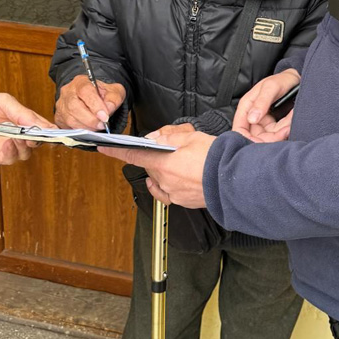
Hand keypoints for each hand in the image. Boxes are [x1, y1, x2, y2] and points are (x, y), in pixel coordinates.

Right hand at [55, 75, 125, 130]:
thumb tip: (109, 108)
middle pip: (74, 106)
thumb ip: (114, 98)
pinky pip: (67, 127)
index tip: (105, 116)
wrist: (94, 99)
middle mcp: (67, 92)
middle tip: (102, 124)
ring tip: (98, 127)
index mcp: (81, 82)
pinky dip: (80, 131)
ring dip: (86, 126)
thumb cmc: (103, 94)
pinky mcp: (59, 117)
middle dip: (90, 119)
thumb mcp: (114, 91)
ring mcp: (61, 105)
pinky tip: (90, 130)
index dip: (95, 105)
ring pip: (70, 118)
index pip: (85, 91)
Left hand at [98, 125, 213, 208]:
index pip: (133, 155)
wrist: (234, 180)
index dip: (116, 151)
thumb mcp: (192, 137)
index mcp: (163, 164)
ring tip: (186, 162)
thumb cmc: (216, 158)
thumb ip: (169, 137)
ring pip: (160, 179)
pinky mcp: (183, 201)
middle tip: (175, 148)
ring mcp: (173, 193)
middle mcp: (164, 181)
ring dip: (166, 169)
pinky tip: (171, 179)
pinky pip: (167, 192)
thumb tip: (154, 139)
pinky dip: (166, 184)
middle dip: (157, 156)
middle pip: (150, 166)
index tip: (104, 148)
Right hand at [232, 69, 299, 142]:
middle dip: (268, 138)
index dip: (246, 139)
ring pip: (267, 137)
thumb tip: (251, 119)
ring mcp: (262, 121)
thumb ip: (261, 102)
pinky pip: (276, 133)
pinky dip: (285, 130)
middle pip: (253, 136)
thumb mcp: (271, 87)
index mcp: (246, 106)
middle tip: (284, 131)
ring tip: (290, 121)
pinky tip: (291, 121)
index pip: (239, 128)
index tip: (260, 143)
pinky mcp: (272, 124)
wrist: (297, 80)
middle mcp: (252, 115)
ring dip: (280, 133)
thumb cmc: (282, 80)